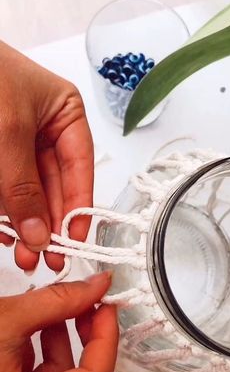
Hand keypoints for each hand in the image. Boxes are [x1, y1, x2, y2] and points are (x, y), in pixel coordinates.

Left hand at [0, 41, 93, 271]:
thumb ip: (23, 186)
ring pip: (29, 192)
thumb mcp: (9, 132)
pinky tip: (6, 234)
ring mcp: (21, 144)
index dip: (78, 205)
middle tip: (45, 257)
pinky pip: (7, 189)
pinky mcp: (0, 154)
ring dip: (26, 223)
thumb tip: (37, 233)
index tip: (73, 238)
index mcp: (65, 114)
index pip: (80, 167)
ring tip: (25, 255)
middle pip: (54, 186)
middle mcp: (46, 130)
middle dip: (48, 222)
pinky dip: (6, 213)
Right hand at [0, 271, 117, 371]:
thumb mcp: (6, 321)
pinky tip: (36, 328)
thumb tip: (98, 285)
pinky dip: (45, 356)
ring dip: (66, 344)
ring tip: (59, 309)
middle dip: (90, 341)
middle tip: (89, 306)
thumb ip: (55, 302)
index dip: (106, 338)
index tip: (107, 305)